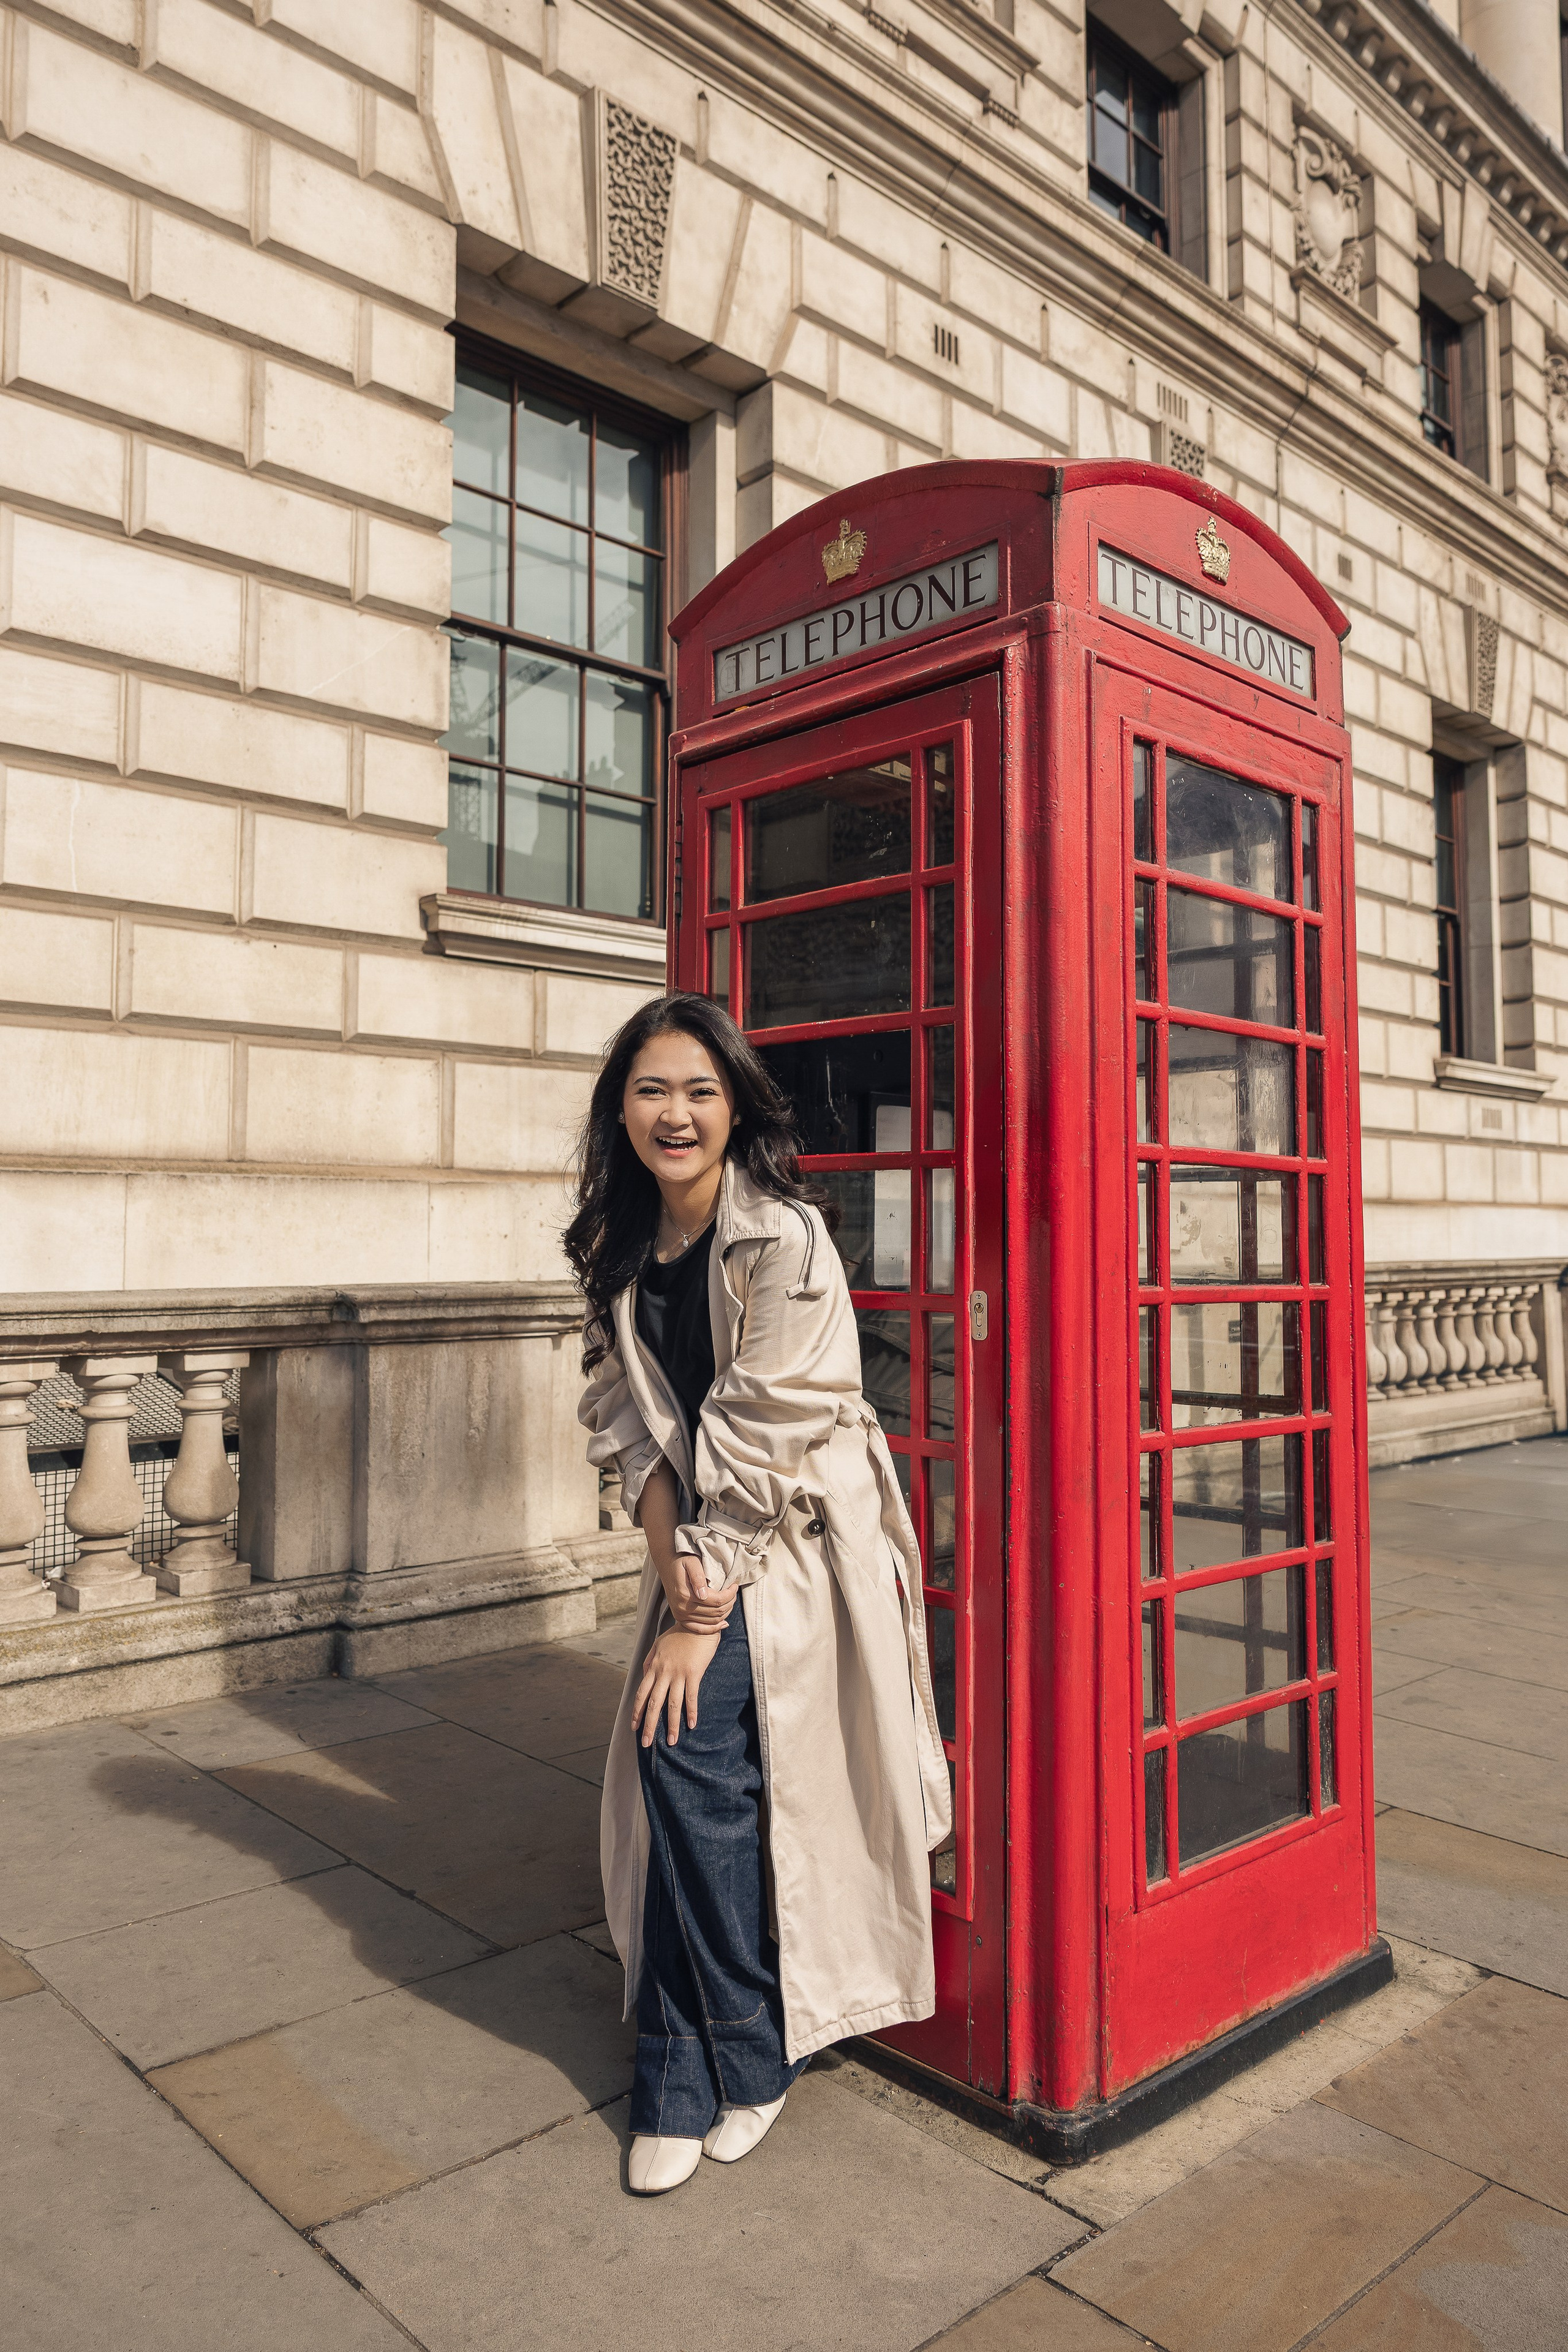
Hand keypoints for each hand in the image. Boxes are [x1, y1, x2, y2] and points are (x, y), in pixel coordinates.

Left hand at [634, 1627, 721, 1746]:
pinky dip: (691, 1712)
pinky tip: (692, 1725)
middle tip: (646, 1743)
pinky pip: (691, 1696)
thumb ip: (649, 1660)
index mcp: (654, 1667)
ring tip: (670, 1742)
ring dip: (670, 1725)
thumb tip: (643, 1673)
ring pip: (671, 1704)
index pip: (641, 1694)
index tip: (634, 1727)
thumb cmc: (679, 1633)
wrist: (697, 1622)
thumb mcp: (658, 1644)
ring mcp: (678, 1673)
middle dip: (648, 1725)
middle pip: (653, 1704)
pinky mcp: (694, 1673)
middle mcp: (663, 1673)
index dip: (636, 1712)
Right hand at [658, 1551, 734, 1635]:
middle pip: (716, 1612)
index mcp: (685, 1594)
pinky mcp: (681, 1619)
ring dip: (725, 1612)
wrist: (667, 1566)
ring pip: (712, 1621)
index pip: (716, 1601)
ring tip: (730, 1600)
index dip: (730, 1594)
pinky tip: (723, 1623)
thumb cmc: (681, 1561)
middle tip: (734, 1592)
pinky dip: (713, 1628)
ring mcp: (681, 1615)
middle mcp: (682, 1608)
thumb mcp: (691, 1562)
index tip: (734, 1585)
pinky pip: (699, 1629)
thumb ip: (698, 1577)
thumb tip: (703, 1595)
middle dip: (730, 1602)